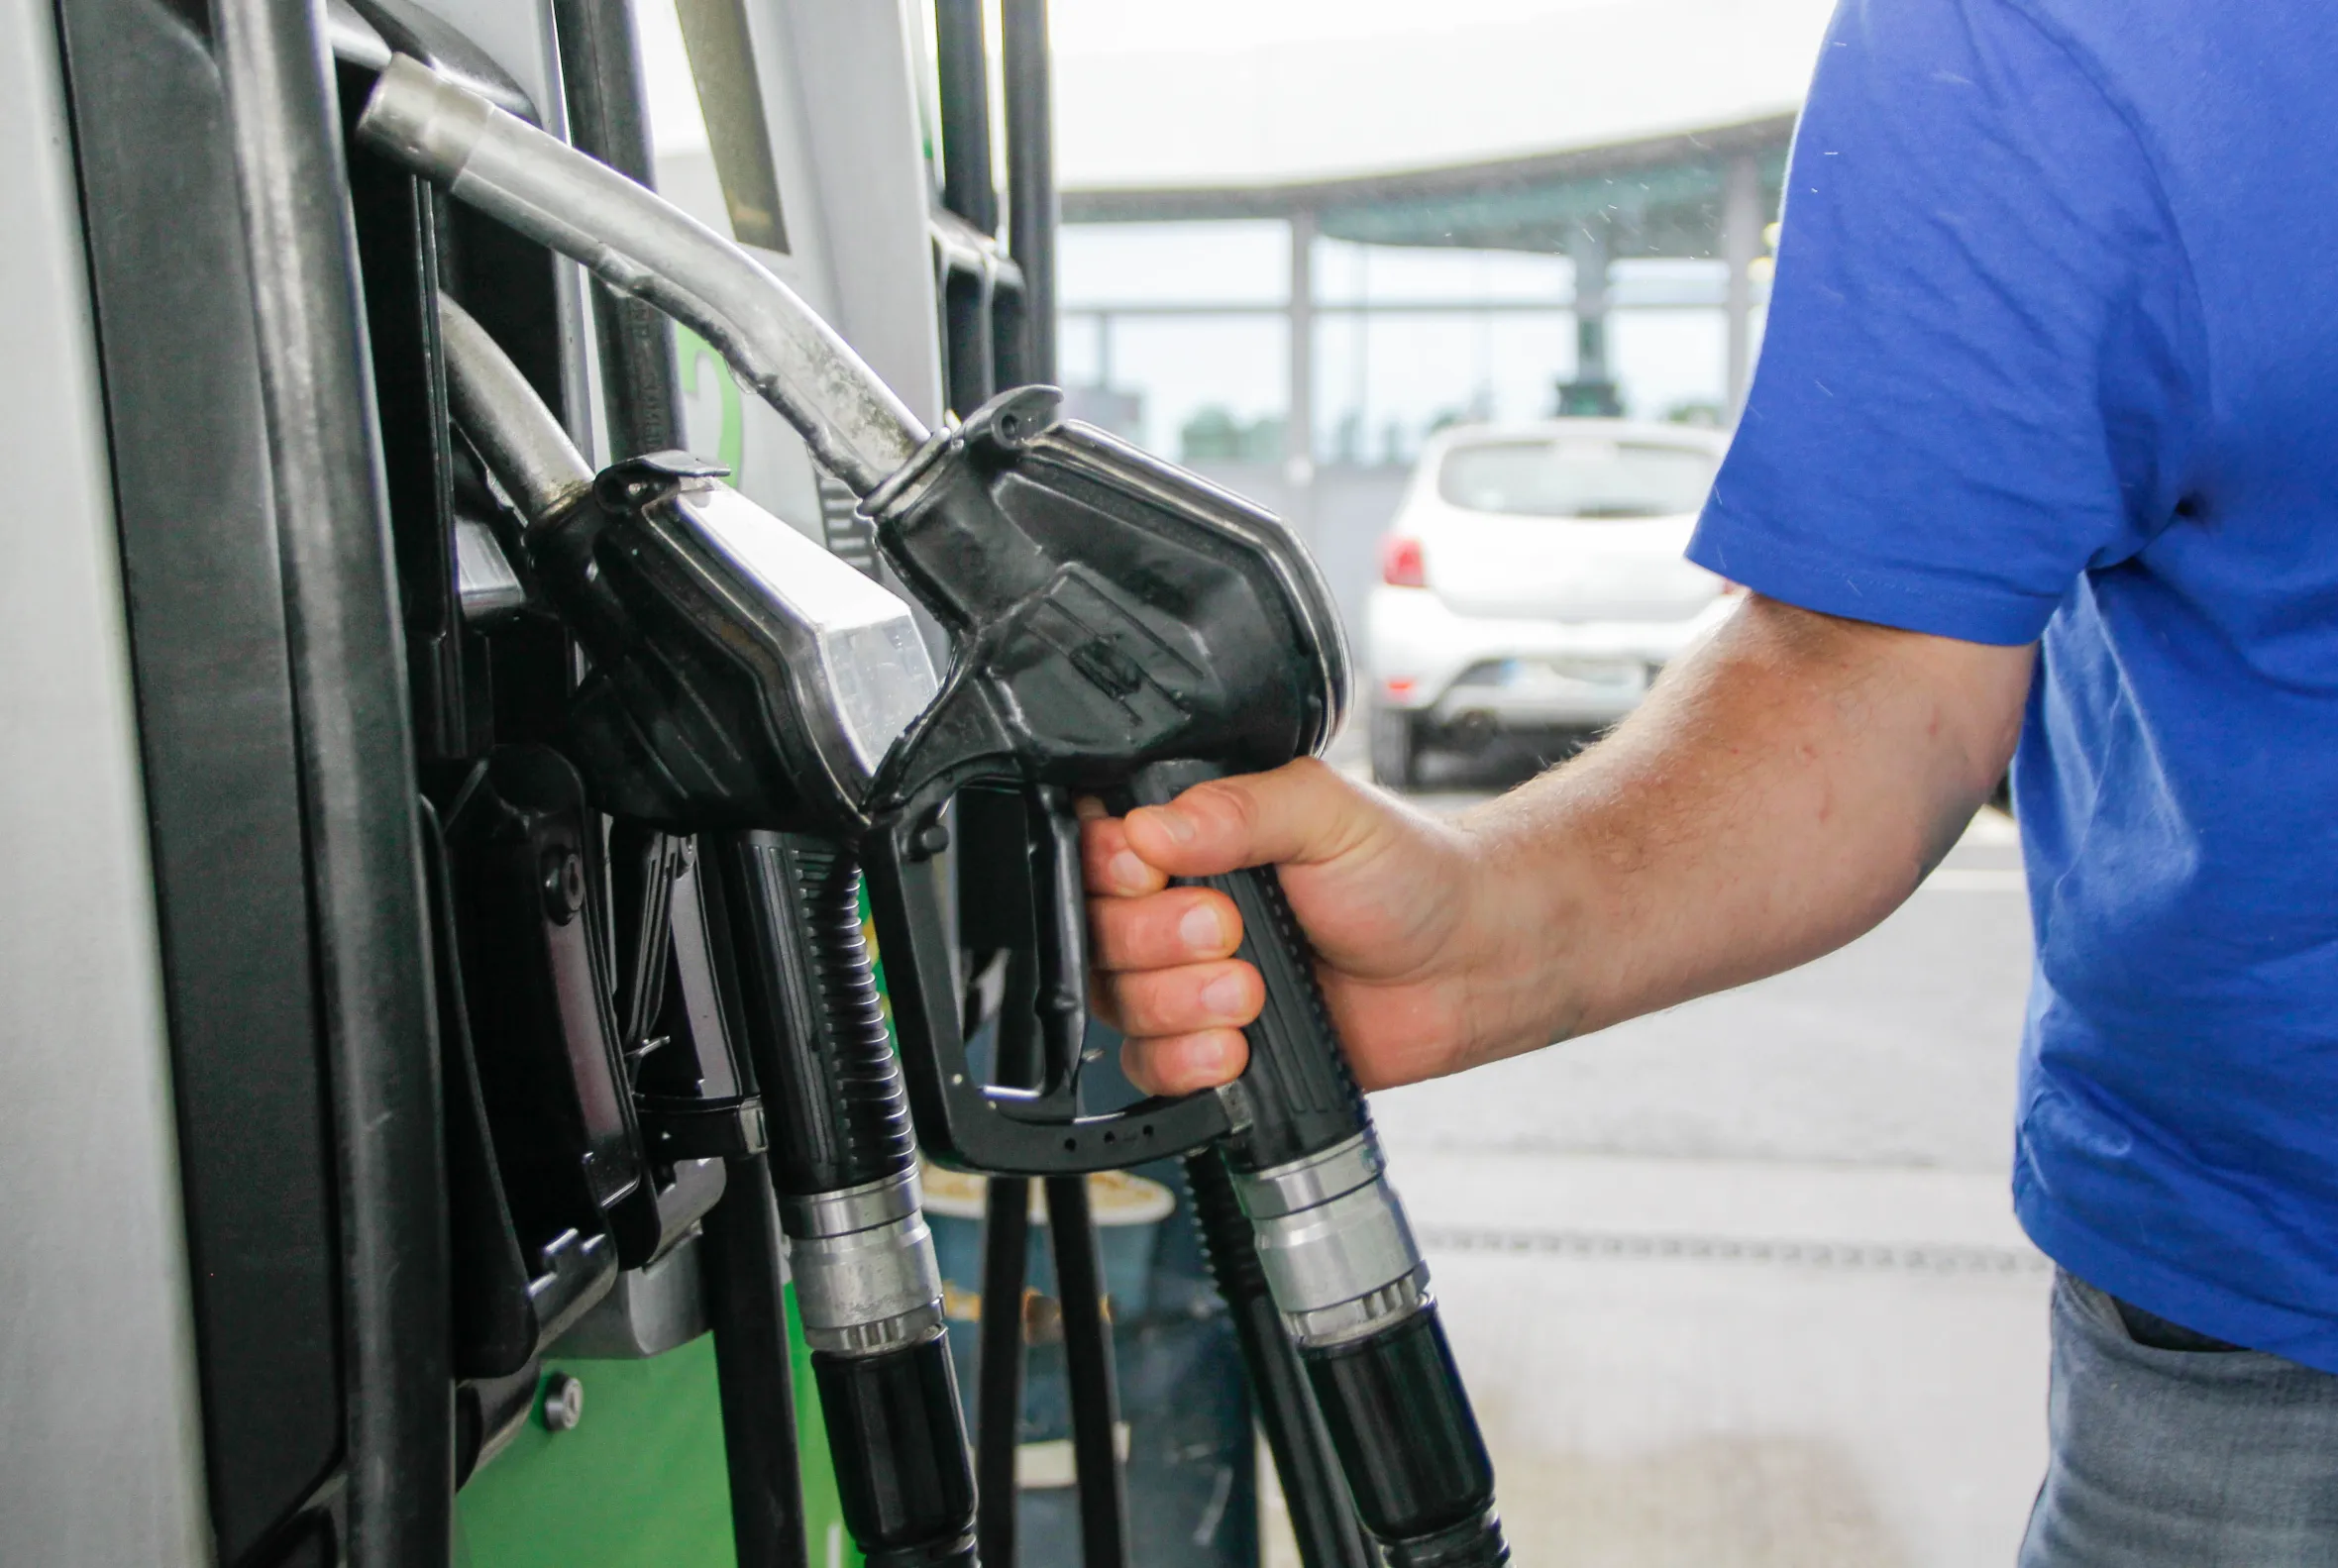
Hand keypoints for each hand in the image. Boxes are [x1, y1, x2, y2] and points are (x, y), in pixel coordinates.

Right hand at [1081, 759, 1498, 1096]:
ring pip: (1117, 1003)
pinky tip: (1233, 1047)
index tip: (1151, 874)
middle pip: (1095, 933)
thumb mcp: (1327, 815)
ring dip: (1176, 1004)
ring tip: (1250, 992)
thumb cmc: (1410, 876)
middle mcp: (1176, 906)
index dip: (1109, 870)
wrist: (1469, 964)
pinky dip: (1182, 1062)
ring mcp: (1188, 980)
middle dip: (1154, 940)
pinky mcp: (1209, 1044)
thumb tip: (1150, 828)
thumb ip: (1238, 810)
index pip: (1096, 850)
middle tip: (1226, 931)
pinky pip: (1149, 1067)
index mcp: (1193, 837)